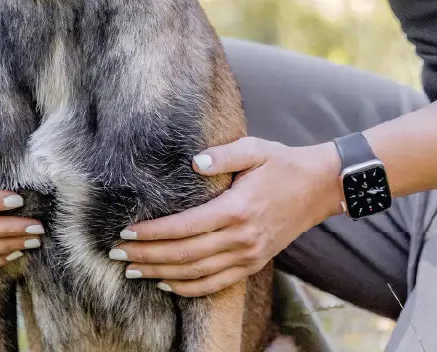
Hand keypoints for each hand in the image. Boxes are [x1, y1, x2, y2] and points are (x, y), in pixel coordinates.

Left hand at [109, 138, 341, 297]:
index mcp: (237, 209)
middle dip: (147, 255)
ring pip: (196, 273)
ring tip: (132, 269)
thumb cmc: (283, 163)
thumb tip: (195, 162)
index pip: (185, 226)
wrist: (319, 188)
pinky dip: (188, 288)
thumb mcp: (256, 148)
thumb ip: (224, 154)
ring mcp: (248, 255)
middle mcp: (241, 238)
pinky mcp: (253, 264)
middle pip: (184, 254)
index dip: (153, 232)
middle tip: (117, 252)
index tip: (127, 230)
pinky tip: (166, 283)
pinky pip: (215, 284)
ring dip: (161, 274)